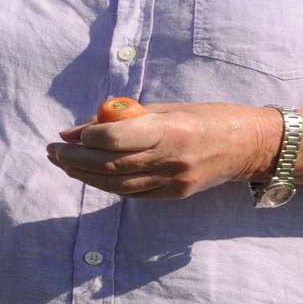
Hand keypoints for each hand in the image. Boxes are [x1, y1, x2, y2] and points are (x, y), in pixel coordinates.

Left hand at [45, 102, 281, 200]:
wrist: (250, 145)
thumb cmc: (206, 117)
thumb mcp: (166, 108)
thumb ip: (123, 118)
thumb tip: (77, 130)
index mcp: (169, 130)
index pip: (116, 139)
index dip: (88, 138)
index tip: (70, 135)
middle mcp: (170, 159)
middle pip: (110, 165)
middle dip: (74, 160)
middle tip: (52, 152)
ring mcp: (172, 181)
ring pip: (116, 184)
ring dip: (84, 175)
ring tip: (62, 163)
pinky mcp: (174, 195)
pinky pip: (131, 193)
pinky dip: (106, 184)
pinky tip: (89, 175)